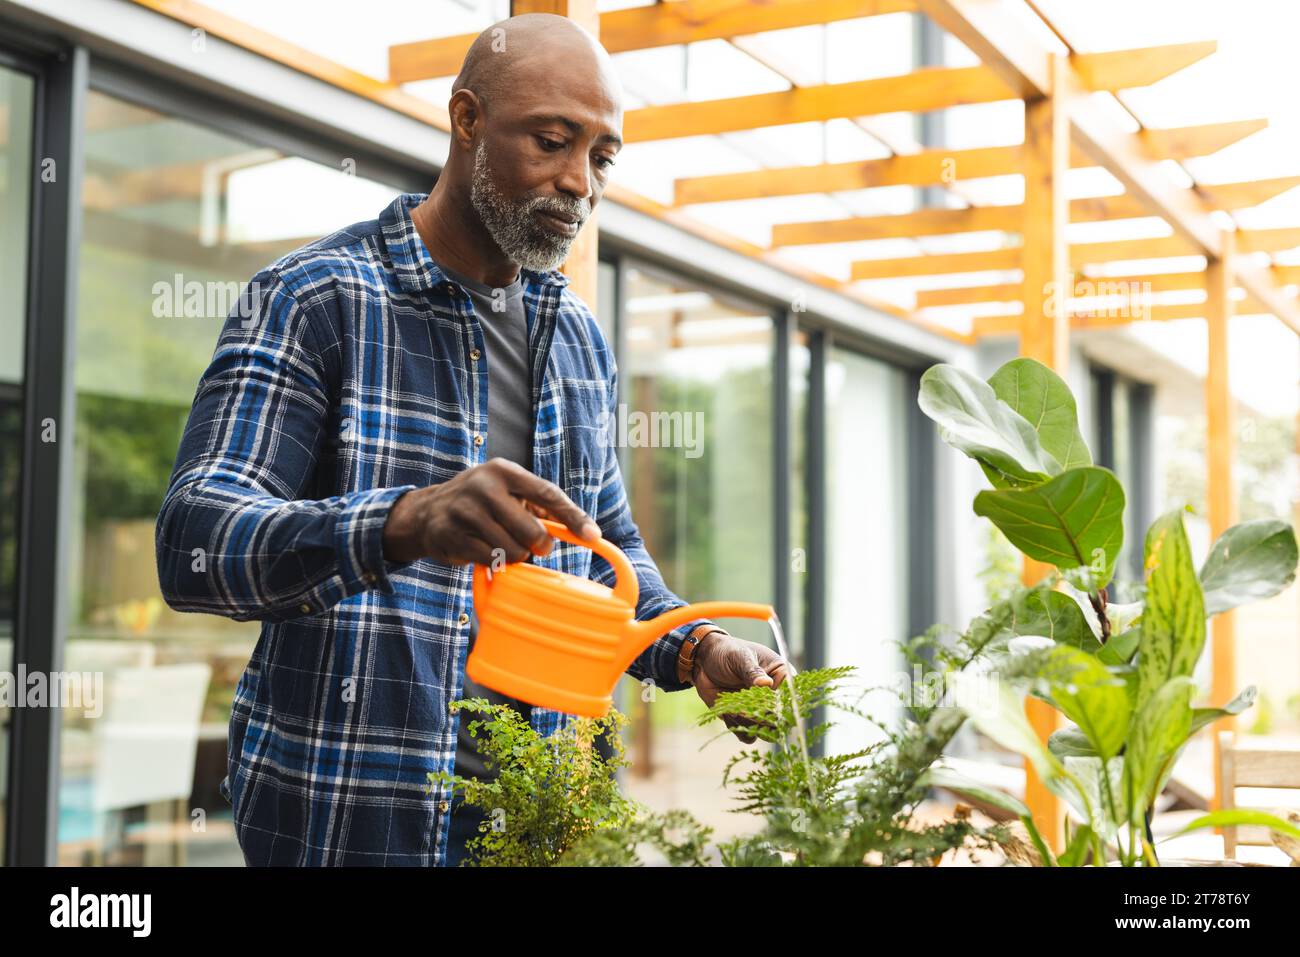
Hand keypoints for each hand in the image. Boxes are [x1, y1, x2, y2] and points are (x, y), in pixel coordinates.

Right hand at [382, 458, 599, 565]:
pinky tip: (485, 552)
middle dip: (540, 545)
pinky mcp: (452, 535)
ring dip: (516, 556)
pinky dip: (495, 563)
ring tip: (504, 546)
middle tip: (534, 546)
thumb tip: (585, 531)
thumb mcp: (508, 492)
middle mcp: (484, 487)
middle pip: (532, 530)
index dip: (573, 517)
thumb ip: (541, 507)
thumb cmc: (482, 503)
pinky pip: (490, 561)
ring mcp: (465, 511)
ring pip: (513, 550)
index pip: (548, 494)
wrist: (427, 512)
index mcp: (504, 472)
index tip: (593, 536)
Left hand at [692, 632, 791, 742]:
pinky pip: (747, 735)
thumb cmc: (727, 652)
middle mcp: (774, 697)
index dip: (784, 704)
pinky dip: (738, 728)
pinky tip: (727, 713)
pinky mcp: (744, 720)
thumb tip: (766, 684)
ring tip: (733, 708)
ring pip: (764, 730)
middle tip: (744, 709)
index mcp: (781, 676)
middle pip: (781, 719)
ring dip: (749, 724)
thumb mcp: (740, 658)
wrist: (704, 661)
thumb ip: (752, 672)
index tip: (769, 705)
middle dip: (763, 718)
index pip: (792, 696)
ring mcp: (759, 710)